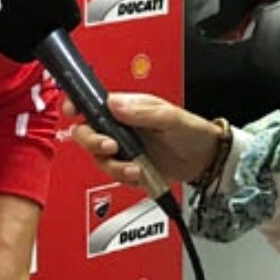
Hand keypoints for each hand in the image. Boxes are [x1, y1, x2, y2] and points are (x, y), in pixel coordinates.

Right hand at [64, 93, 224, 187]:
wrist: (206, 160)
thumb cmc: (192, 131)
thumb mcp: (170, 117)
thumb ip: (142, 111)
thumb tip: (114, 104)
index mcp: (125, 107)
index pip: (91, 101)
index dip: (76, 104)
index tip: (73, 112)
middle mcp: (119, 126)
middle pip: (86, 133)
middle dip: (93, 142)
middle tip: (112, 147)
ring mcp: (123, 148)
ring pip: (98, 158)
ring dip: (113, 166)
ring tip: (135, 167)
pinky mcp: (128, 166)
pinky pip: (113, 174)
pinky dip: (124, 177)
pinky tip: (140, 174)